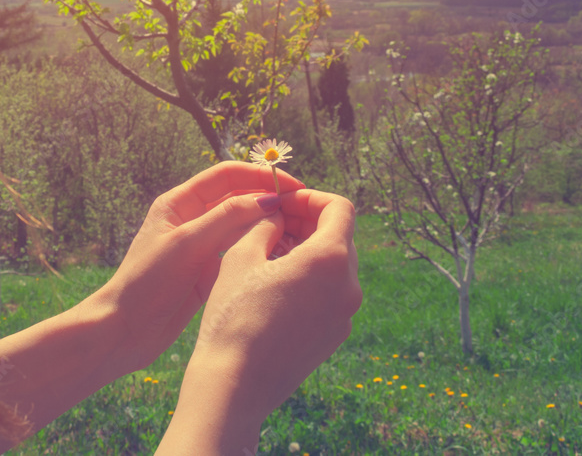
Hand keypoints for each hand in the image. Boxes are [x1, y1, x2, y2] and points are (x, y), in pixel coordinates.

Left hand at [93, 161, 304, 374]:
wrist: (124, 330)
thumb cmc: (147, 282)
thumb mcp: (188, 244)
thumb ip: (226, 218)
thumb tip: (267, 199)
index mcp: (179, 203)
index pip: (227, 175)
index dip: (260, 176)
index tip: (292, 186)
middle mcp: (190, 219)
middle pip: (237, 197)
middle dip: (268, 199)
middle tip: (303, 208)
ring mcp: (200, 246)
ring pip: (241, 226)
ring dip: (266, 224)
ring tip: (299, 231)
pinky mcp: (207, 271)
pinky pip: (238, 252)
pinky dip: (258, 249)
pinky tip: (280, 255)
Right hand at [159, 189, 360, 451]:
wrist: (235, 384)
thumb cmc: (233, 315)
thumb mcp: (242, 255)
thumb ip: (266, 224)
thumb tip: (277, 214)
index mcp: (330, 259)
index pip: (340, 208)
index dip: (311, 197)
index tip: (284, 201)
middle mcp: (348, 287)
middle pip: (340, 236)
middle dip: (308, 222)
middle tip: (273, 221)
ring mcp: (344, 315)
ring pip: (335, 267)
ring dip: (308, 250)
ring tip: (268, 251)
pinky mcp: (334, 336)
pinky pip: (329, 294)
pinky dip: (310, 279)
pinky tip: (274, 284)